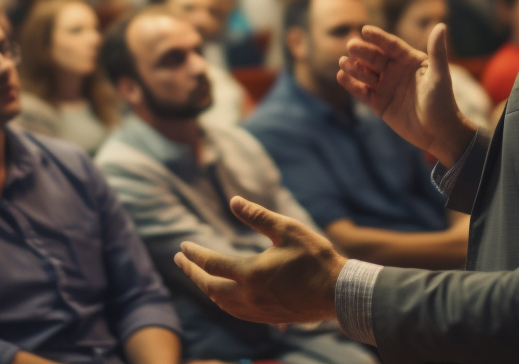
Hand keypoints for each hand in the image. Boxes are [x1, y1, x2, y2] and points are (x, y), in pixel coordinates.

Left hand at [175, 197, 346, 324]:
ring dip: (206, 288)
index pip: (211, 264)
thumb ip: (258, 216)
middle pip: (209, 286)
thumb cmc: (316, 257)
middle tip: (180, 260)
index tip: (183, 246)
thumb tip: (233, 201)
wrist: (338, 293)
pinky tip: (224, 295)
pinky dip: (223, 301)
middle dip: (191, 272)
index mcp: (250, 274)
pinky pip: (236, 312)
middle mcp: (249, 296)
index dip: (194, 254)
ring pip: (220, 303)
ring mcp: (257, 310)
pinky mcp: (267, 318)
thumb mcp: (287, 229)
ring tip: (198, 275)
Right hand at [336, 24, 475, 165]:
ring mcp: (385, 86)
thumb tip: (440, 25)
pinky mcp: (378, 103)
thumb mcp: (439, 76)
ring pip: (366, 73)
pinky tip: (341, 77)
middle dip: (362, 51)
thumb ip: (438, 52)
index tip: (365, 30)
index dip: (378, 38)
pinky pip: (362, 91)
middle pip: (375, 58)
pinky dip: (351, 84)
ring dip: (354, 67)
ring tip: (343, 62)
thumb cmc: (443, 101)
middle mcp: (395, 70)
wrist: (438, 133)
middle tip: (351, 46)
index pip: (391, 46)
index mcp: (409, 60)